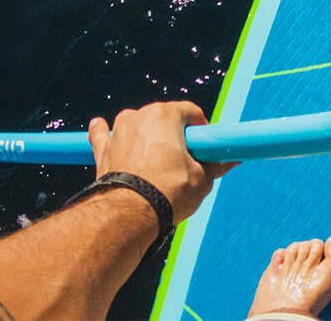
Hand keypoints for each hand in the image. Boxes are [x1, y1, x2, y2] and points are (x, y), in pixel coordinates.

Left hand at [87, 103, 235, 222]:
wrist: (127, 216)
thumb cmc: (167, 193)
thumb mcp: (201, 180)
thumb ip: (215, 165)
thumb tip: (231, 159)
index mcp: (167, 115)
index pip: (191, 113)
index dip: (200, 130)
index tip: (203, 149)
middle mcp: (141, 115)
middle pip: (164, 119)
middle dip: (174, 136)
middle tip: (182, 161)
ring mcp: (119, 131)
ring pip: (137, 125)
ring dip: (145, 136)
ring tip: (153, 161)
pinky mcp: (103, 150)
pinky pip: (102, 135)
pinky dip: (103, 132)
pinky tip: (99, 125)